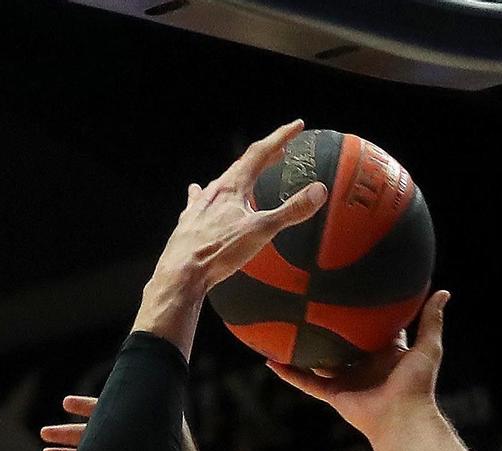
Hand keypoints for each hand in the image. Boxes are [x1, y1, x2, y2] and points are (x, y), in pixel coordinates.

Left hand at [136, 120, 328, 352]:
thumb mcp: (261, 231)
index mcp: (233, 187)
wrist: (182, 273)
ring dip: (237, 176)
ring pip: (221, 184)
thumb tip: (319, 191)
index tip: (296, 127)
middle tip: (279, 151)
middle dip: (263, 156)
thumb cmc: (219, 251)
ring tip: (245, 173)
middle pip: (242, 166)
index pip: (260, 153)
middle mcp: (214, 191)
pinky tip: (197, 194)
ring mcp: (199, 207)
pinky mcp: (189, 224)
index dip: (280, 138)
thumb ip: (291, 211)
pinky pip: (199, 202)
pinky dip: (204, 196)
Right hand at [270, 290, 448, 442]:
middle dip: (328, 327)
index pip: (373, 328)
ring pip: (319, 361)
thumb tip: (443, 291)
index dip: (364, 312)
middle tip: (311, 303)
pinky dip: (289, 374)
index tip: (350, 290)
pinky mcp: (333, 394)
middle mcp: (364, 366)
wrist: (402, 417)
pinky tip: (271, 361)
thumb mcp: (427, 346)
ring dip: (302, 349)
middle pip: (342, 343)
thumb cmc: (417, 384)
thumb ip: (430, 319)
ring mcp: (346, 380)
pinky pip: (306, 382)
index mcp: (386, 354)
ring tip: (284, 330)